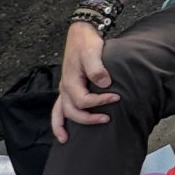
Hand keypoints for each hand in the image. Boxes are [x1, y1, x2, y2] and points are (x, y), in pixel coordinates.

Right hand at [53, 21, 118, 138]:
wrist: (81, 33)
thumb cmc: (87, 43)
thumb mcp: (93, 52)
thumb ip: (97, 68)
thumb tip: (104, 83)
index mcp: (70, 81)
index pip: (84, 100)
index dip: (100, 102)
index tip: (116, 97)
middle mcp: (65, 87)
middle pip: (72, 111)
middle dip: (88, 119)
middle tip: (107, 120)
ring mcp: (64, 88)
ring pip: (59, 112)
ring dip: (61, 126)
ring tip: (66, 140)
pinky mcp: (68, 87)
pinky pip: (58, 107)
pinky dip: (59, 119)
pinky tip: (64, 128)